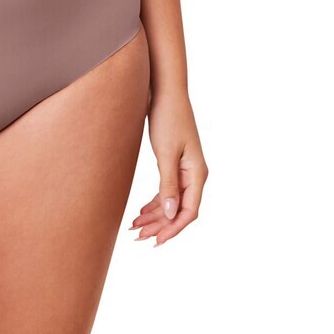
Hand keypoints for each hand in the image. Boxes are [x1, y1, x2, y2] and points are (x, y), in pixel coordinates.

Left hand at [129, 90, 207, 245]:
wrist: (166, 91)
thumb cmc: (168, 118)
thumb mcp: (166, 153)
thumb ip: (169, 184)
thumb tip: (171, 213)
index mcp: (197, 174)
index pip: (189, 212)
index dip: (173, 229)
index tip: (155, 241)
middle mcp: (195, 175)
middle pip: (180, 210)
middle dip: (160, 226)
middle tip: (138, 236)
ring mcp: (186, 170)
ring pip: (172, 202)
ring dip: (156, 216)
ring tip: (135, 227)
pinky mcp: (175, 163)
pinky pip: (168, 190)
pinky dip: (156, 202)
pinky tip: (142, 211)